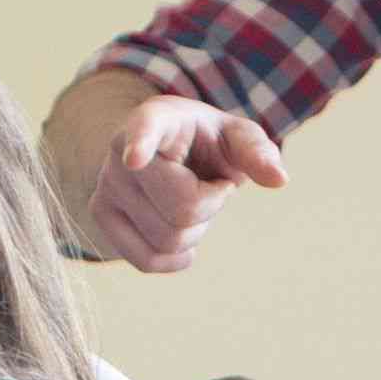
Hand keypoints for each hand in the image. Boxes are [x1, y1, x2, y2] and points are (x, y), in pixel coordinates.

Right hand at [69, 91, 286, 272]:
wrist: (167, 153)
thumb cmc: (208, 142)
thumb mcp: (238, 137)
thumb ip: (258, 152)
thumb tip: (279, 179)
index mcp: (158, 119)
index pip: (146, 130)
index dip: (141, 144)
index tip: (136, 158)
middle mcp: (121, 151)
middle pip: (182, 209)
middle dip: (211, 206)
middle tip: (208, 184)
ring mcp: (106, 185)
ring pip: (167, 239)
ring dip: (195, 231)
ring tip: (191, 199)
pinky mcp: (101, 217)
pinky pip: (147, 260)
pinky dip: (177, 258)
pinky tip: (185, 234)